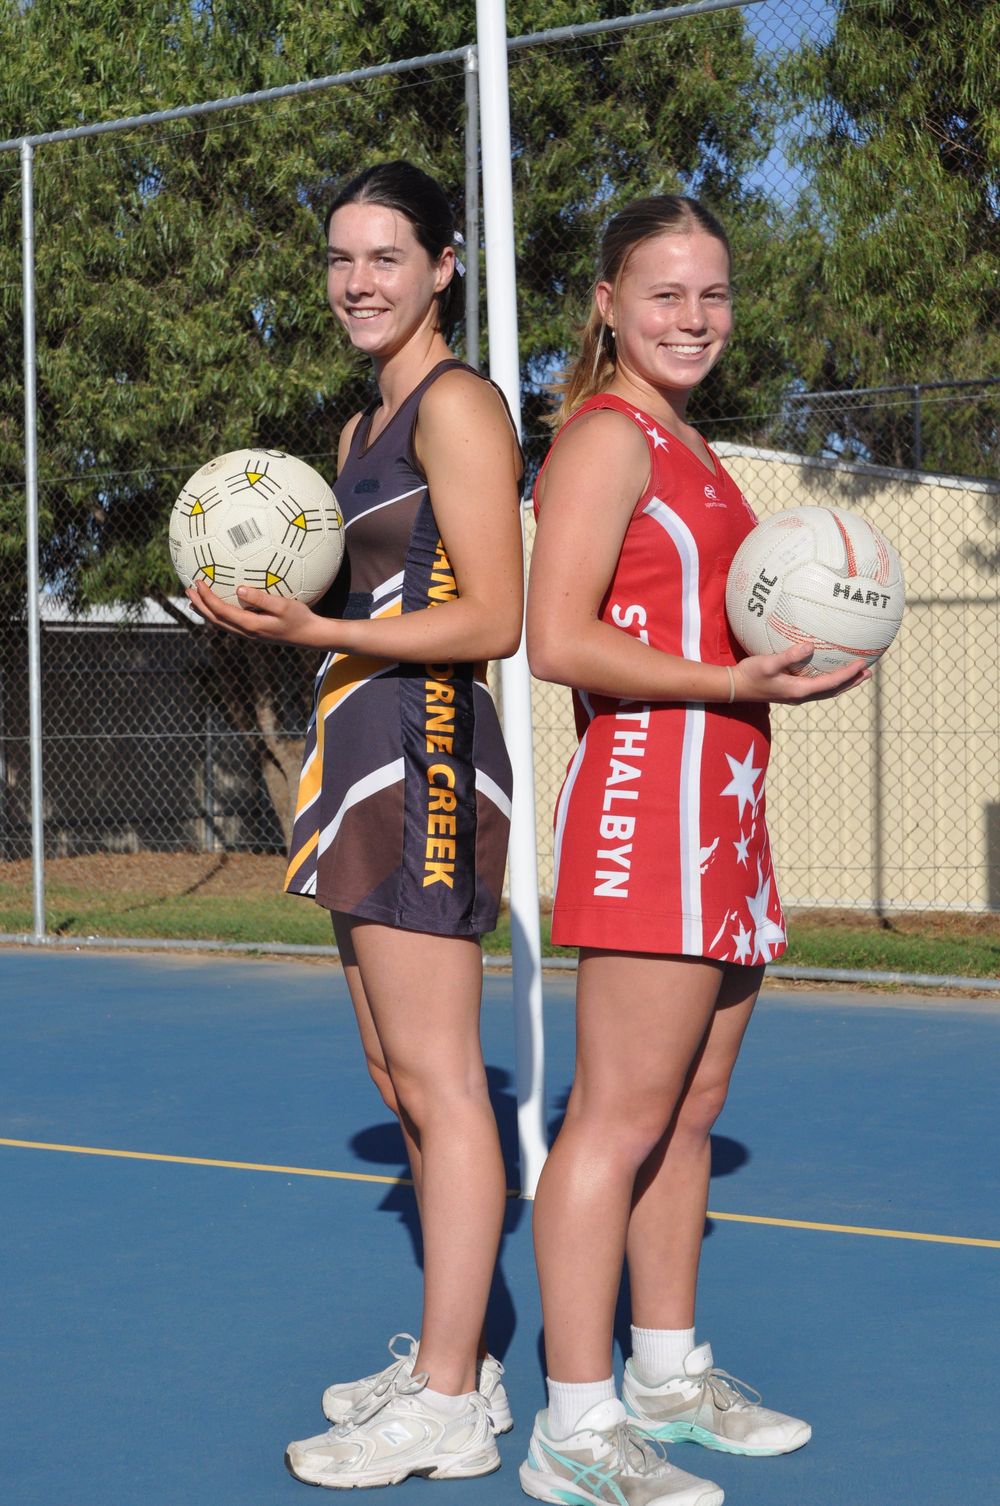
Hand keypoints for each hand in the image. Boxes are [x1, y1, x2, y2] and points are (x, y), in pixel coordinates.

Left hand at [185, 580, 328, 645]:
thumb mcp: (283, 605)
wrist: (310, 635)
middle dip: (199, 605)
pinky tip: (217, 607)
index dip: (207, 598)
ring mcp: (249, 634)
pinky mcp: (254, 633)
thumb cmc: (300, 617)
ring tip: (194, 600)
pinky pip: (229, 623)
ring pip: (220, 624)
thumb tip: (239, 589)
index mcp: (250, 625)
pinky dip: (217, 614)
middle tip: (187, 590)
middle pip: (215, 620)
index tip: (198, 582)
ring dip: (205, 611)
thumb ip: (261, 599)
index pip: (221, 611)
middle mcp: (246, 632)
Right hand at [732, 642, 872, 704]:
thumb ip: (789, 655)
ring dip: (843, 683)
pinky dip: (830, 681)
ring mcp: (796, 695)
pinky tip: (827, 671)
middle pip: (834, 690)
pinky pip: (817, 687)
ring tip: (856, 675)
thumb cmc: (751, 674)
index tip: (863, 664)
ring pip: (827, 691)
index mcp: (800, 690)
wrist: (736, 687)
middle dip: (852, 682)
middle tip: (868, 672)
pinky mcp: (791, 691)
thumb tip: (810, 646)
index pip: (831, 683)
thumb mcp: (768, 663)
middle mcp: (801, 695)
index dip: (849, 674)